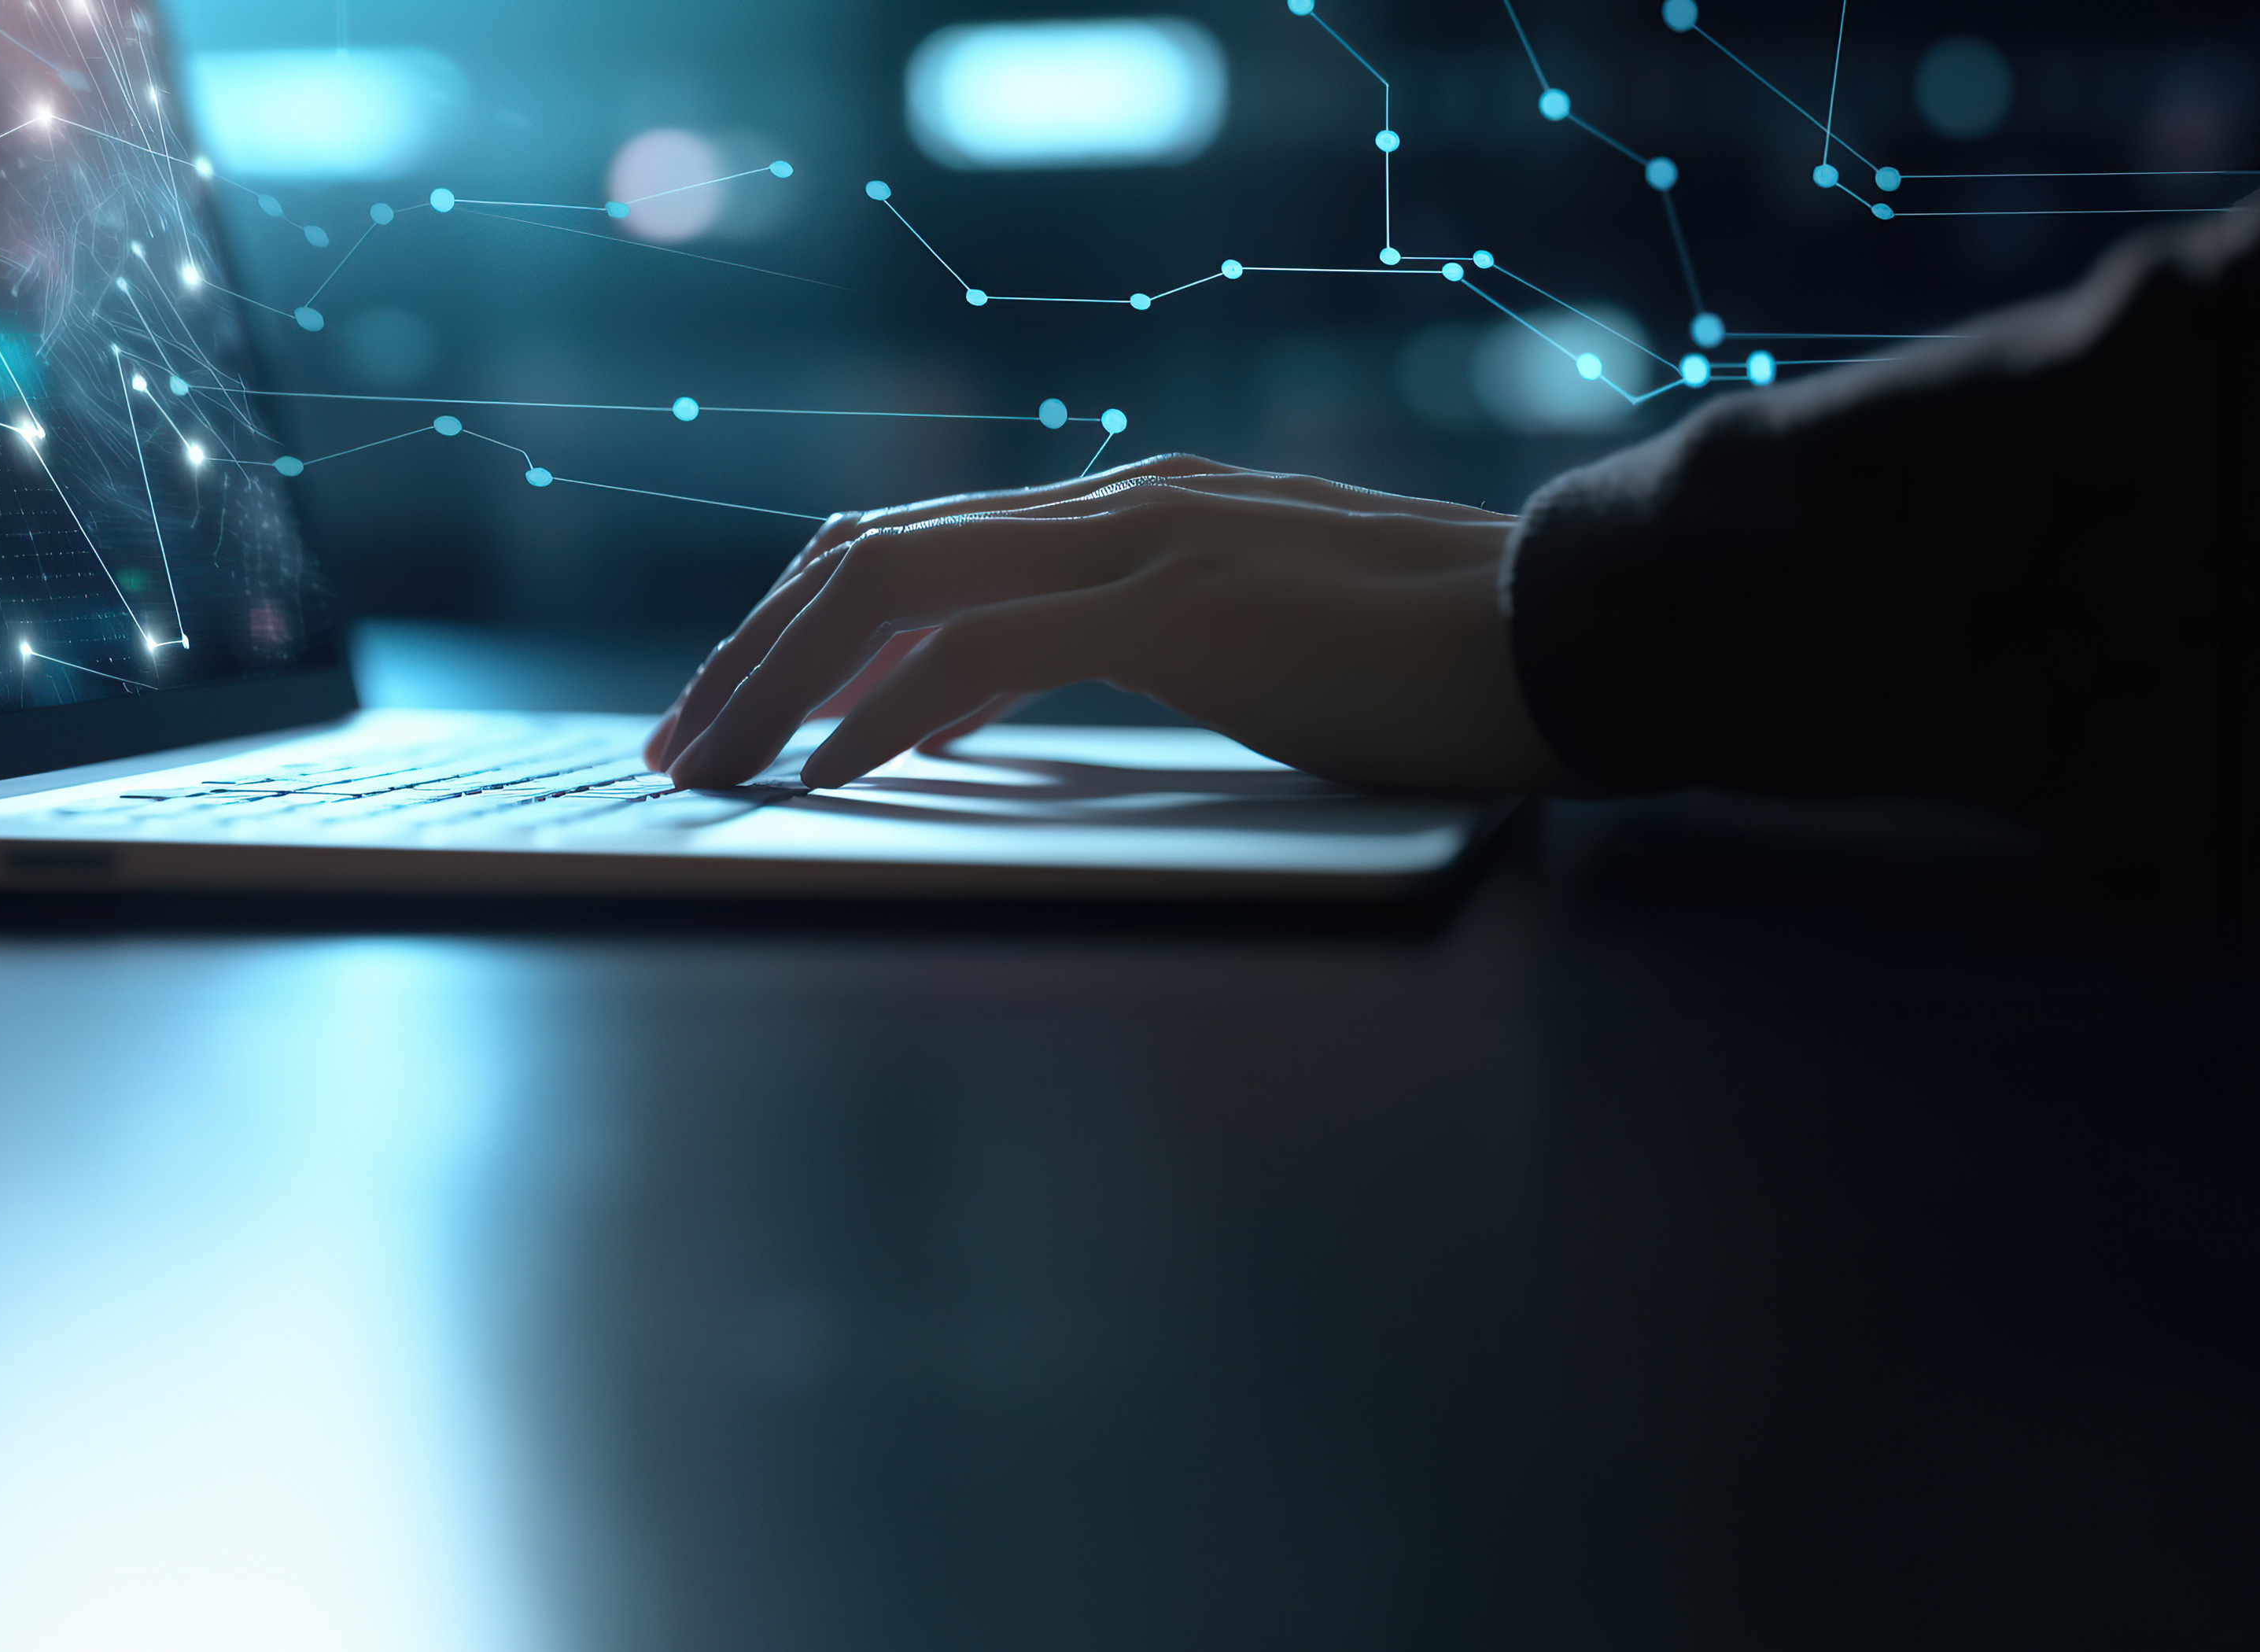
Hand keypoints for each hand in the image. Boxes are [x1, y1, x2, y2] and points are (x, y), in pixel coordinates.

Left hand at [645, 456, 1580, 793]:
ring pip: (894, 587)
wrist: (1579, 631)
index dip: (798, 625)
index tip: (733, 710)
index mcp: (1125, 512)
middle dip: (751, 652)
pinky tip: (831, 775)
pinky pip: (981, 650)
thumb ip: (1120, 645)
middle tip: (680, 744)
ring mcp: (1145, 544)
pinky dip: (885, 714)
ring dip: (781, 683)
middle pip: (866, 555)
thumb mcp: (1243, 646)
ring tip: (715, 765)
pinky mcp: (1179, 609)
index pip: (910, 546)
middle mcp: (1115, 507)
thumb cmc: (1431, 667)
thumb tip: (986, 705)